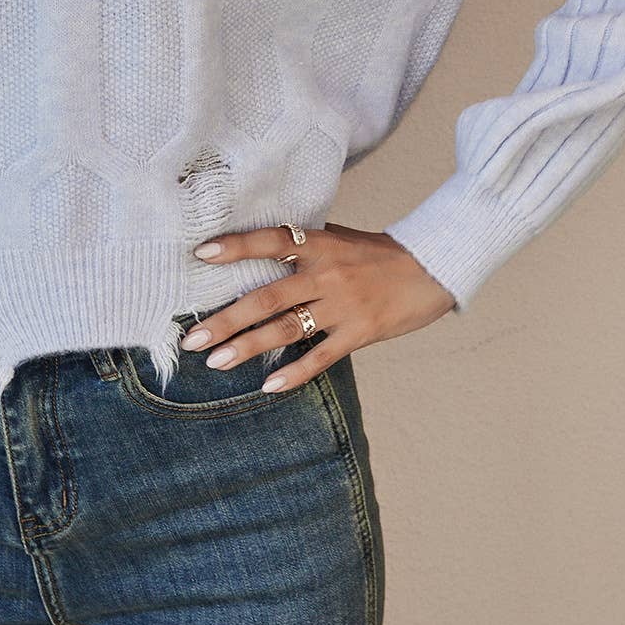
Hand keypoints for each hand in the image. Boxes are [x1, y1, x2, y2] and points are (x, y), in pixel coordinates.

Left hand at [183, 221, 456, 390]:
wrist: (433, 267)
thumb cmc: (379, 252)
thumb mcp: (340, 237)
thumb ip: (304, 243)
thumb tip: (260, 245)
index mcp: (320, 244)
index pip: (271, 241)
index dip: (237, 246)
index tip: (201, 254)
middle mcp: (327, 274)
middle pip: (268, 297)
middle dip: (226, 318)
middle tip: (191, 337)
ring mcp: (343, 306)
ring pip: (287, 329)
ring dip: (249, 347)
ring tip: (216, 362)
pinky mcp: (360, 333)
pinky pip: (321, 356)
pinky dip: (295, 372)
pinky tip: (268, 386)